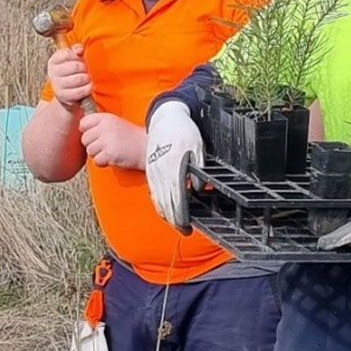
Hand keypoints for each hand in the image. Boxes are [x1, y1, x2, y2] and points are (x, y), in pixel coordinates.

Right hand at [47, 44, 92, 109]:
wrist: (66, 94)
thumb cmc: (71, 73)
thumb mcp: (72, 59)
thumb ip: (76, 50)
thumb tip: (80, 49)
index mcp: (54, 61)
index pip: (67, 54)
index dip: (77, 56)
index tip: (78, 59)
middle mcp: (53, 73)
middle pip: (76, 66)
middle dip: (84, 67)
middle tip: (84, 70)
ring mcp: (58, 86)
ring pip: (80, 78)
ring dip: (87, 78)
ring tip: (86, 78)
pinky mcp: (65, 97)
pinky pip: (81, 91)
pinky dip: (88, 88)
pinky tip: (88, 86)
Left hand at [79, 112, 145, 168]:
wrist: (148, 148)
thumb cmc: (133, 138)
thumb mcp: (116, 123)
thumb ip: (100, 125)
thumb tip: (82, 131)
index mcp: (106, 118)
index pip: (84, 123)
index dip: (87, 131)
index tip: (95, 136)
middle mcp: (105, 127)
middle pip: (84, 139)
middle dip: (93, 145)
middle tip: (105, 146)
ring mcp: (107, 140)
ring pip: (90, 151)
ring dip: (98, 155)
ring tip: (110, 152)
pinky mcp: (110, 153)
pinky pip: (96, 161)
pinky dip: (103, 163)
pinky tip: (112, 158)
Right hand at [145, 101, 202, 231]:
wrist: (165, 119)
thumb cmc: (184, 132)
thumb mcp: (197, 147)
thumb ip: (198, 168)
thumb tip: (199, 188)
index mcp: (174, 168)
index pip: (177, 198)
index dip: (181, 215)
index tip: (187, 226)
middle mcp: (162, 172)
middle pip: (167, 203)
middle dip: (175, 220)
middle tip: (184, 231)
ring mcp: (154, 172)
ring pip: (159, 199)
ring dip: (167, 215)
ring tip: (176, 224)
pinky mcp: (151, 170)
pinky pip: (154, 191)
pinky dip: (159, 204)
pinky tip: (165, 210)